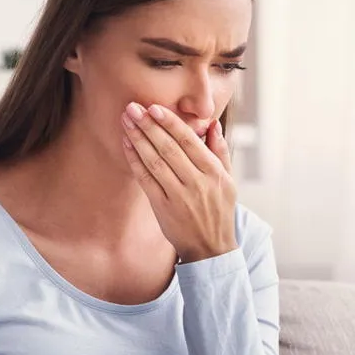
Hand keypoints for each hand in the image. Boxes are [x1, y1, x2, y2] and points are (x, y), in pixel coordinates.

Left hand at [121, 102, 238, 263]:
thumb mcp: (228, 180)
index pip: (188, 140)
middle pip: (168, 147)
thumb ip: (220, 151)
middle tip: (133, 107)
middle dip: (148, 125)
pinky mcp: (163, 207)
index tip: (154, 107)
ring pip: (154, 160)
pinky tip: (127, 144)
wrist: (211, 247)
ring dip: (138, 138)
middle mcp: (196, 182)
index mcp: (213, 172)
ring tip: (126, 121)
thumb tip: (212, 125)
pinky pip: (146, 179)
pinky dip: (135, 160)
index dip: (169, 122)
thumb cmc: (219, 211)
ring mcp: (178, 195)